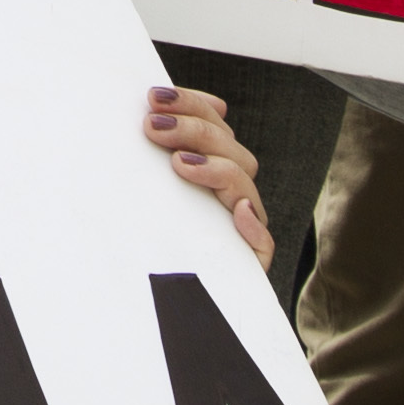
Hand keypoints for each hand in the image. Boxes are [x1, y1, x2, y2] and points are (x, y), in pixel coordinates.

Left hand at [146, 84, 269, 266]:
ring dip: (217, 169)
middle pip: (231, 148)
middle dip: (194, 130)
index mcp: (210, 168)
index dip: (191, 105)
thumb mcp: (141, 193)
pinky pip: (262, 246)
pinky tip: (237, 216)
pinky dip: (253, 229)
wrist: (161, 307)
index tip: (154, 96)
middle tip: (153, 126)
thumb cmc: (143, 239)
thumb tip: (152, 106)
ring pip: (245, 185)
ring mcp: (241, 227)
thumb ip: (150, 155)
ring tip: (180, 164)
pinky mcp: (247, 264)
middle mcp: (229, 193)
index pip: (214, 124)